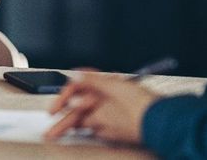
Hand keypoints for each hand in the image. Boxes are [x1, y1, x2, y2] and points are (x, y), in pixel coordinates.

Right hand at [44, 73, 160, 143]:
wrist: (156, 122)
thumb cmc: (139, 100)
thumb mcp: (114, 84)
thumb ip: (92, 79)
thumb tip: (75, 73)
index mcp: (102, 84)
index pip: (78, 85)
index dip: (65, 94)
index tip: (57, 105)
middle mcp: (101, 98)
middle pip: (76, 104)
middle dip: (61, 112)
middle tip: (50, 120)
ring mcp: (104, 114)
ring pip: (80, 118)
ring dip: (66, 124)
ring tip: (54, 133)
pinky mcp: (108, 129)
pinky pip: (91, 129)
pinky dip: (80, 130)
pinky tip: (72, 132)